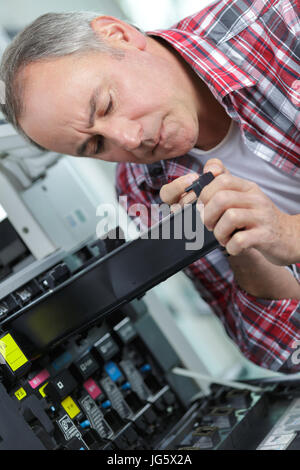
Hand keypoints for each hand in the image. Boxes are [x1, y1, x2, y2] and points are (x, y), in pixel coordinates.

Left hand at [160, 158, 299, 265]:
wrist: (289, 237)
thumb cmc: (258, 219)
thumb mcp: (244, 198)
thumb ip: (225, 185)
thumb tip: (207, 169)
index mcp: (248, 188)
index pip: (221, 179)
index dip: (205, 195)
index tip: (204, 208)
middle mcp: (256, 199)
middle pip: (221, 198)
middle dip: (208, 216)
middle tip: (211, 226)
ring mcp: (262, 217)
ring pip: (230, 218)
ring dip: (219, 233)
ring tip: (223, 238)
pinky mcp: (266, 236)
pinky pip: (240, 240)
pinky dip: (231, 246)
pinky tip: (233, 246)